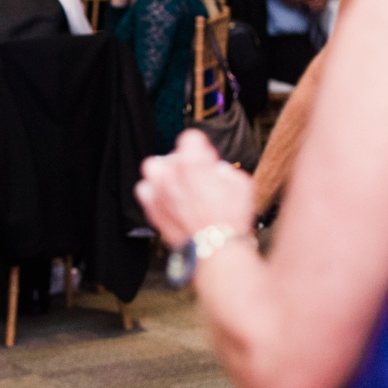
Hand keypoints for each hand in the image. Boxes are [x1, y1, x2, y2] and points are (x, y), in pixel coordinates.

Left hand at [135, 130, 254, 248]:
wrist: (215, 250)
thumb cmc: (231, 218)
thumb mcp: (241, 184)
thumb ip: (224, 170)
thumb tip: (215, 171)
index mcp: (192, 161)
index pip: (190, 137)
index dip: (201, 148)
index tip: (207, 159)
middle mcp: (170, 172)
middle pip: (172, 156)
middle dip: (183, 164)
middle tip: (197, 179)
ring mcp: (157, 190)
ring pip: (153, 169)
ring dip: (164, 175)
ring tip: (179, 187)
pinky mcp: (150, 208)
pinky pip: (145, 190)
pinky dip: (154, 193)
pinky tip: (169, 201)